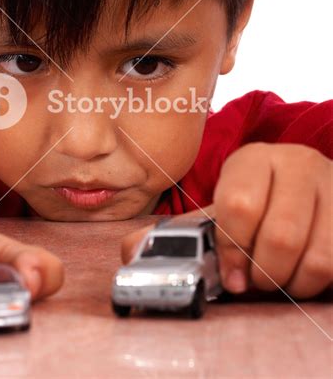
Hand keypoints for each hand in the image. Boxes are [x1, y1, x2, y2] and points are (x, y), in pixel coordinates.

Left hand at [121, 143, 331, 299]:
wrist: (307, 190)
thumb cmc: (258, 203)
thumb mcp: (220, 210)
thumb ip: (180, 231)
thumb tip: (130, 252)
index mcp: (252, 160)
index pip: (237, 205)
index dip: (230, 249)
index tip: (229, 276)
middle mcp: (295, 164)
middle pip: (279, 234)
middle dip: (261, 273)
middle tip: (253, 283)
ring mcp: (330, 187)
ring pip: (316, 255)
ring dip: (290, 283)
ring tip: (277, 280)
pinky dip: (316, 283)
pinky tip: (301, 276)